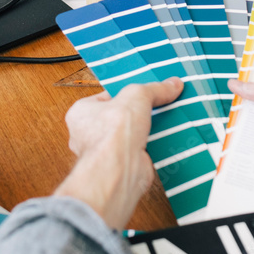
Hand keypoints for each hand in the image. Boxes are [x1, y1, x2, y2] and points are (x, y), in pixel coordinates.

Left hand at [54, 78, 182, 229]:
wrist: (119, 169)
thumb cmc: (112, 134)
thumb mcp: (137, 95)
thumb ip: (154, 89)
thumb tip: (171, 84)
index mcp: (82, 113)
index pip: (106, 96)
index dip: (125, 92)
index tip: (143, 88)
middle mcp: (90, 134)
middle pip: (120, 116)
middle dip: (139, 112)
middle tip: (156, 104)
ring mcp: (106, 152)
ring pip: (131, 134)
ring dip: (148, 128)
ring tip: (164, 118)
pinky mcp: (122, 165)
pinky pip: (141, 150)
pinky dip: (154, 145)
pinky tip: (166, 136)